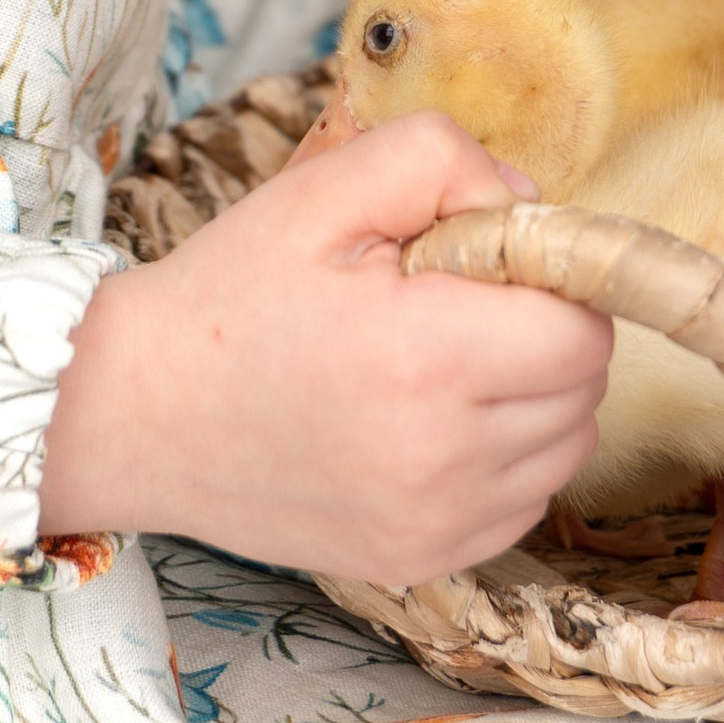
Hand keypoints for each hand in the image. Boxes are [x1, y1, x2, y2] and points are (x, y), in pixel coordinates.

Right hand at [39, 113, 611, 585]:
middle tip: (458, 303)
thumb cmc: (232, 294)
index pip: (584, 329)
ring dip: (533, 397)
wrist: (139, 412)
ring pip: (564, 449)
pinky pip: (522, 503)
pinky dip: (502, 458)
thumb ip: (446, 161)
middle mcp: (443, 459)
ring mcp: (434, 525)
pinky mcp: (420, 561)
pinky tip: (429, 420)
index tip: (488, 262)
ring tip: (443, 361)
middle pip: (584, 390)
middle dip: (546, 331)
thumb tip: (530, 206)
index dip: (553, 279)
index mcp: (428, 358)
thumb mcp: (327, 187)